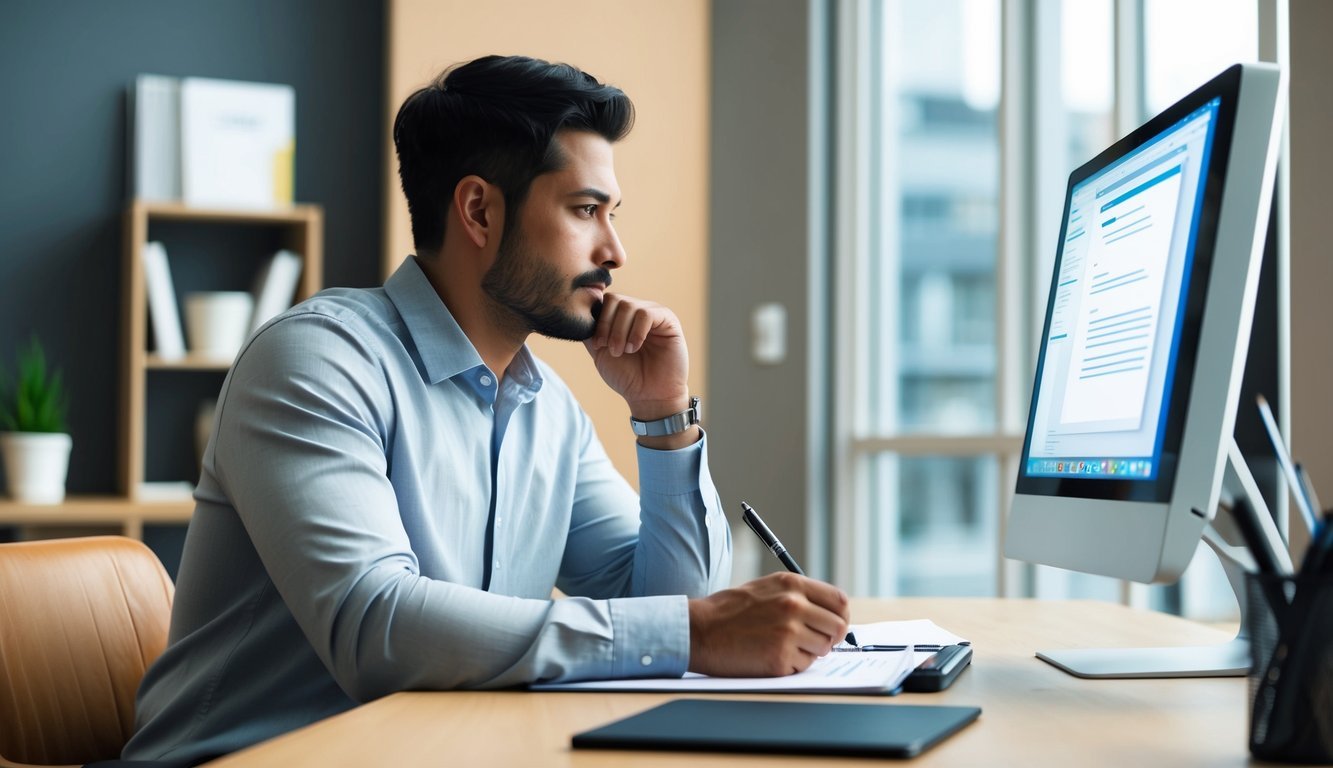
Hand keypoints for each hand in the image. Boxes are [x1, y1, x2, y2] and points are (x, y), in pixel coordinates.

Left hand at [583, 293, 690, 417]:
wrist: (649, 396)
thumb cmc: (626, 377)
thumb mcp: (600, 352)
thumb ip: (590, 332)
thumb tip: (579, 313)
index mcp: (622, 317)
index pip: (604, 301)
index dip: (597, 321)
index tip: (597, 344)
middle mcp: (638, 311)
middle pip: (615, 300)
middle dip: (607, 325)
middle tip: (610, 349)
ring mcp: (654, 313)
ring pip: (629, 306)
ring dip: (620, 331)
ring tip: (623, 351)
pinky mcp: (668, 320)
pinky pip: (646, 314)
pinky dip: (636, 332)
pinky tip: (634, 348)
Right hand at [686, 572, 850, 676]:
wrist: (700, 630)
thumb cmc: (730, 611)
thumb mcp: (767, 588)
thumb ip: (799, 596)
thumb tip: (830, 613)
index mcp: (792, 585)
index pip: (839, 601)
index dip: (841, 616)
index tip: (835, 626)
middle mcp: (793, 605)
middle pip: (837, 627)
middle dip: (829, 638)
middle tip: (814, 642)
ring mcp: (788, 633)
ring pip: (822, 649)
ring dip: (808, 651)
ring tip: (782, 646)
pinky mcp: (779, 658)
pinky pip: (802, 666)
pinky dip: (791, 665)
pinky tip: (769, 655)